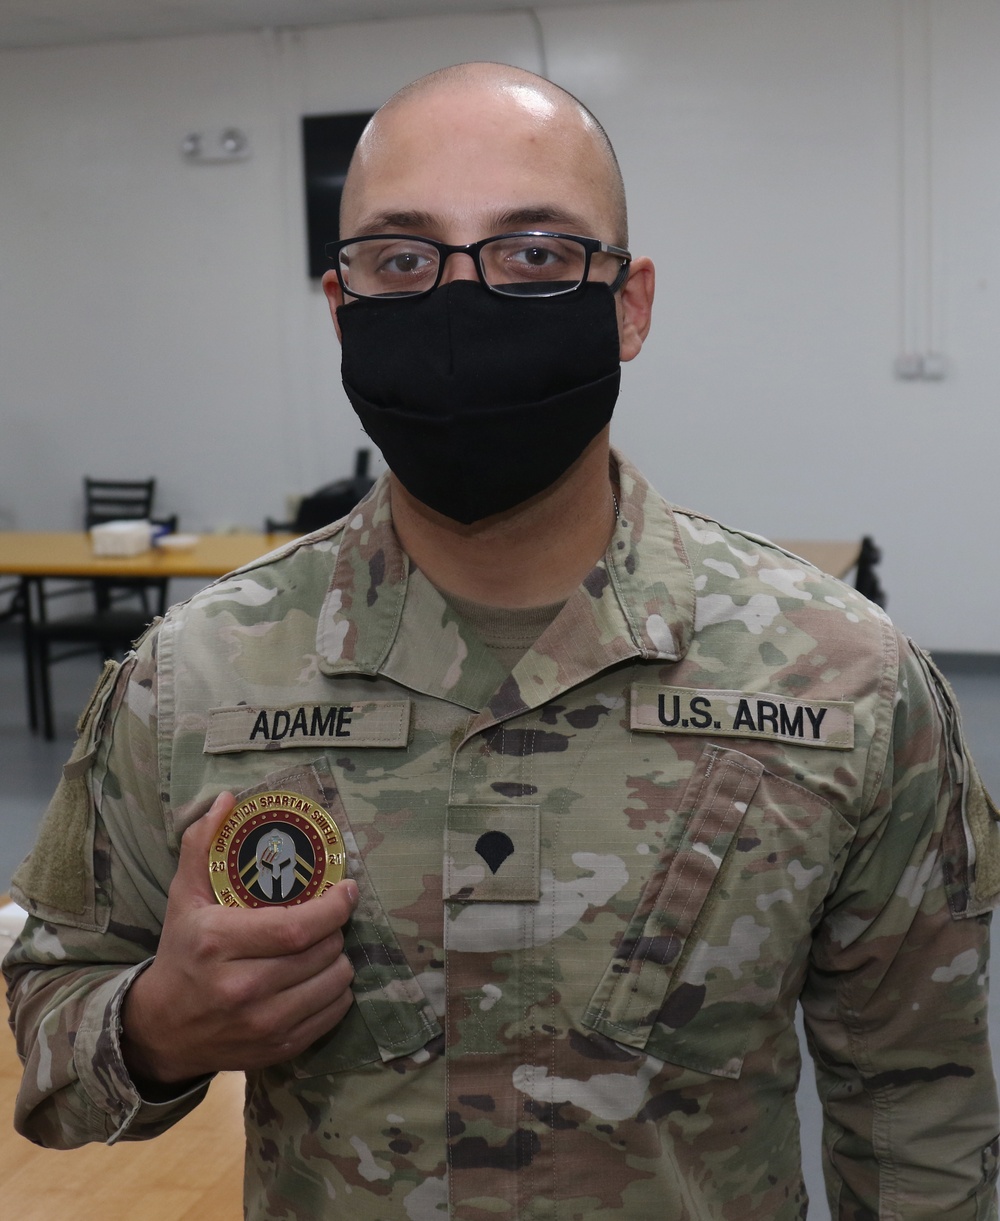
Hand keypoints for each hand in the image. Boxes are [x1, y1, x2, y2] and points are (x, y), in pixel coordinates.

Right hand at [121, 792, 358, 1084]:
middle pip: (321, 952)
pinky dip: (337, 992)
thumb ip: (202, 845)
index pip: (297, 926)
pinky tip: (322, 976)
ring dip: (339, 958)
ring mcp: (261, 1025)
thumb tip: (226, 799)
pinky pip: (332, 1014)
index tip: (348, 889)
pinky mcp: (277, 1049)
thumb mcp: (184, 896)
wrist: (163, 1029)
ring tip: (325, 944)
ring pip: (334, 983)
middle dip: (336, 929)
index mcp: (217, 944)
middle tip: (331, 915)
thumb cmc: (183, 952)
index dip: (334, 907)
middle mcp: (240, 988)